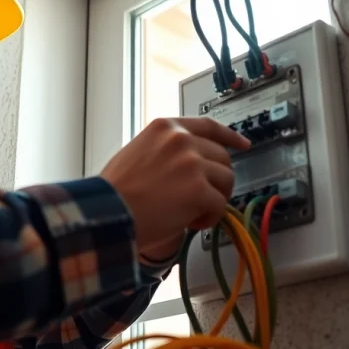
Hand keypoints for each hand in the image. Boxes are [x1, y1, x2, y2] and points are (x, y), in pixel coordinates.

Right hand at [100, 117, 249, 260]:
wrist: (106, 214)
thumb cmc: (114, 193)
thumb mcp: (137, 153)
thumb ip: (165, 151)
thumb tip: (192, 164)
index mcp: (165, 128)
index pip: (207, 125)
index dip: (229, 137)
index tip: (242, 145)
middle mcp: (181, 140)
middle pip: (222, 157)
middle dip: (215, 181)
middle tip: (198, 199)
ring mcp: (192, 163)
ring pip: (226, 181)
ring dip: (213, 200)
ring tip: (189, 212)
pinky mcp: (198, 190)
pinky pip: (220, 205)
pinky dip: (208, 218)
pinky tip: (188, 223)